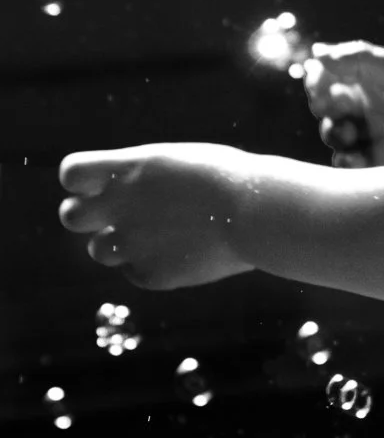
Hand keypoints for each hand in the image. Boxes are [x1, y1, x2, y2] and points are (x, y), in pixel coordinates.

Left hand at [58, 143, 253, 289]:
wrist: (258, 213)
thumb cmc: (228, 179)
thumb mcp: (176, 163)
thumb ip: (139, 178)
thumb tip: (120, 193)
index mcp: (127, 169)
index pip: (71, 174)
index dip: (83, 181)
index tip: (103, 183)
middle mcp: (120, 206)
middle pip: (70, 216)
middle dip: (88, 216)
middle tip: (118, 216)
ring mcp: (132, 243)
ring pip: (98, 251)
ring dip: (119, 244)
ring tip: (160, 235)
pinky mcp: (150, 274)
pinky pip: (134, 272)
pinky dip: (152, 265)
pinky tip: (183, 252)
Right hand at [303, 42, 383, 166]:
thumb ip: (362, 61)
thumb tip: (317, 53)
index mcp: (380, 84)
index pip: (336, 80)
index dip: (322, 83)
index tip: (321, 87)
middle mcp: (377, 112)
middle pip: (332, 111)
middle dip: (327, 112)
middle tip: (338, 115)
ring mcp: (380, 143)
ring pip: (339, 141)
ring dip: (336, 137)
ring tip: (351, 137)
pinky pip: (352, 170)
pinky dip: (347, 164)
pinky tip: (356, 160)